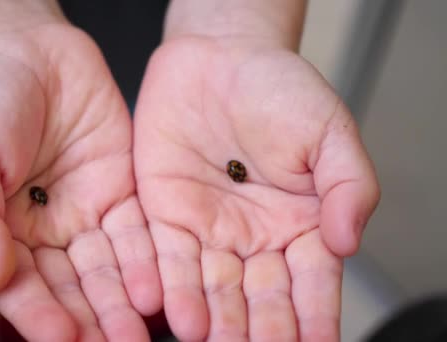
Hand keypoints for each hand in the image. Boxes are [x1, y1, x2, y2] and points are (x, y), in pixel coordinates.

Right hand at [0, 21, 161, 340]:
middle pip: (72, 286)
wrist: (27, 48)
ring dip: (123, 302)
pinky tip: (156, 288)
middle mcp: (48, 230)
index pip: (23, 285)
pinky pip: (138, 231)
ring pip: (108, 267)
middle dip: (93, 319)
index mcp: (4, 231)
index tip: (61, 339)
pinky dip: (146, 260)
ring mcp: (88, 211)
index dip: (39, 314)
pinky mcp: (122, 189)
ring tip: (140, 333)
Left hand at [134, 37, 379, 340]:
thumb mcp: (329, 132)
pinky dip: (171, 287)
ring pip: (212, 289)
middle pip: (259, 298)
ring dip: (214, 321)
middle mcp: (253, 239)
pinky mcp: (165, 216)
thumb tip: (350, 241)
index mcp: (300, 226)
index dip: (315, 318)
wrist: (219, 58)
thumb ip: (348, 186)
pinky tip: (179, 316)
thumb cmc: (279, 90)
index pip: (311, 285)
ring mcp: (208, 231)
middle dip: (260, 330)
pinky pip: (166, 258)